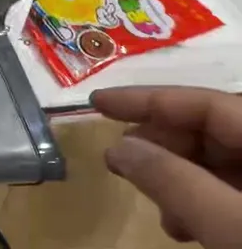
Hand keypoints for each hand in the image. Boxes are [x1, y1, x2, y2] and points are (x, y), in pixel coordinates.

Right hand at [93, 86, 241, 246]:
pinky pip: (229, 191)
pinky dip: (199, 202)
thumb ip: (175, 183)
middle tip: (117, 163)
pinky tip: (183, 224)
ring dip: (176, 181)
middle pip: (209, 132)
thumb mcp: (228, 222)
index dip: (149, 100)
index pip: (206, 103)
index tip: (97, 103)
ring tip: (155, 207)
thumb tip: (118, 147)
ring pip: (217, 163)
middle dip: (160, 148)